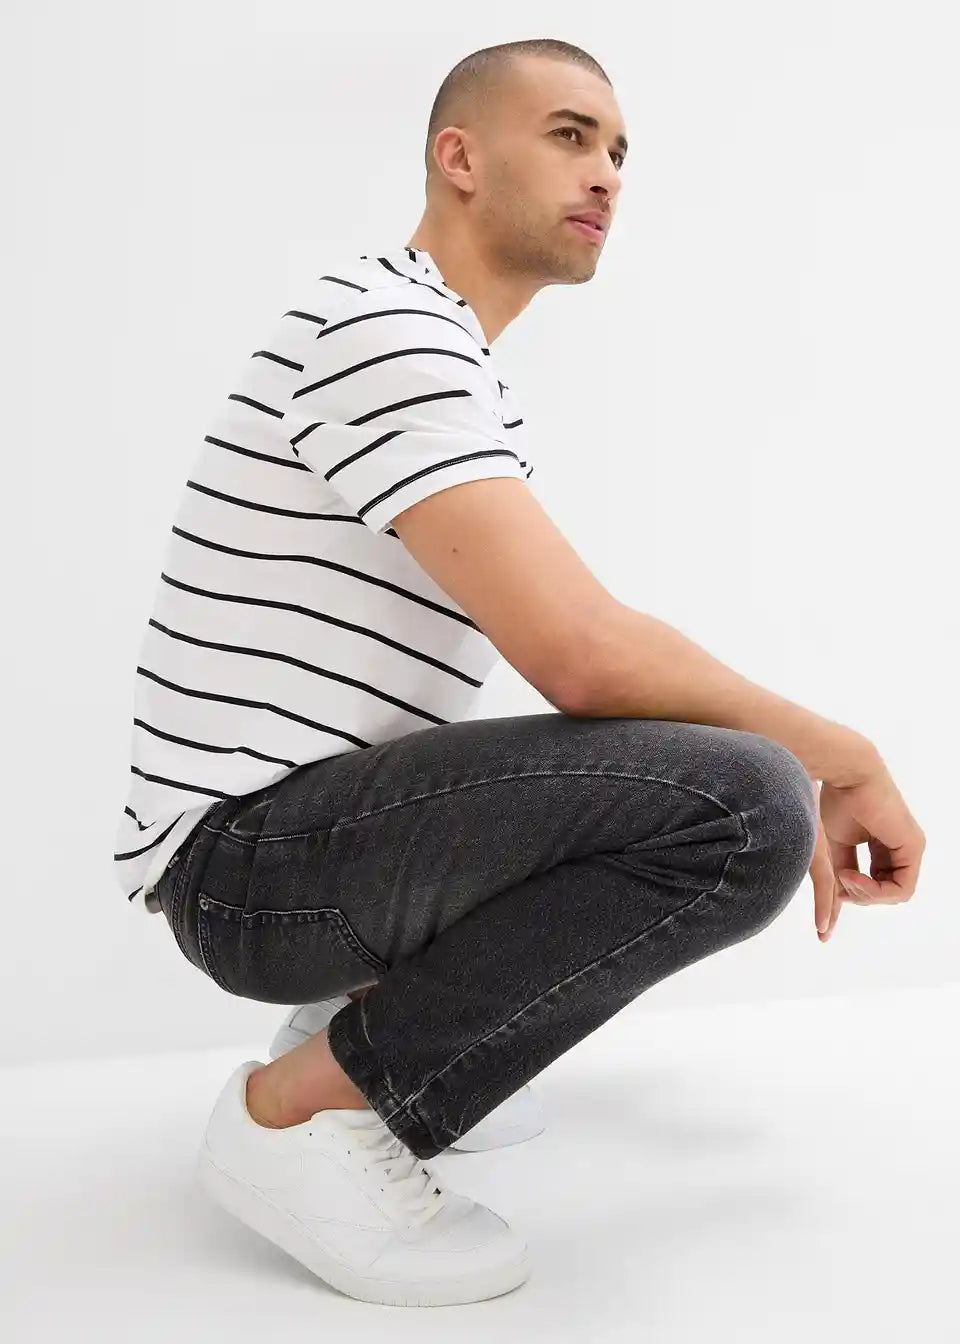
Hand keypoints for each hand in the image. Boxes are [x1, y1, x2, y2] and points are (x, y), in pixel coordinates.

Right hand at [807, 754, 925, 941]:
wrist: (844, 773)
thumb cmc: (831, 801)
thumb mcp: (829, 848)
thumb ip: (832, 880)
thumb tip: (825, 919)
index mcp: (877, 843)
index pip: (869, 881)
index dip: (850, 896)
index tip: (830, 905)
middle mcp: (896, 847)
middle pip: (882, 891)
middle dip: (858, 897)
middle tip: (839, 888)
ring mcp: (908, 847)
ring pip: (893, 894)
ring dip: (866, 896)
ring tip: (844, 881)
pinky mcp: (913, 847)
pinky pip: (902, 889)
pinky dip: (876, 892)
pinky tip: (854, 878)